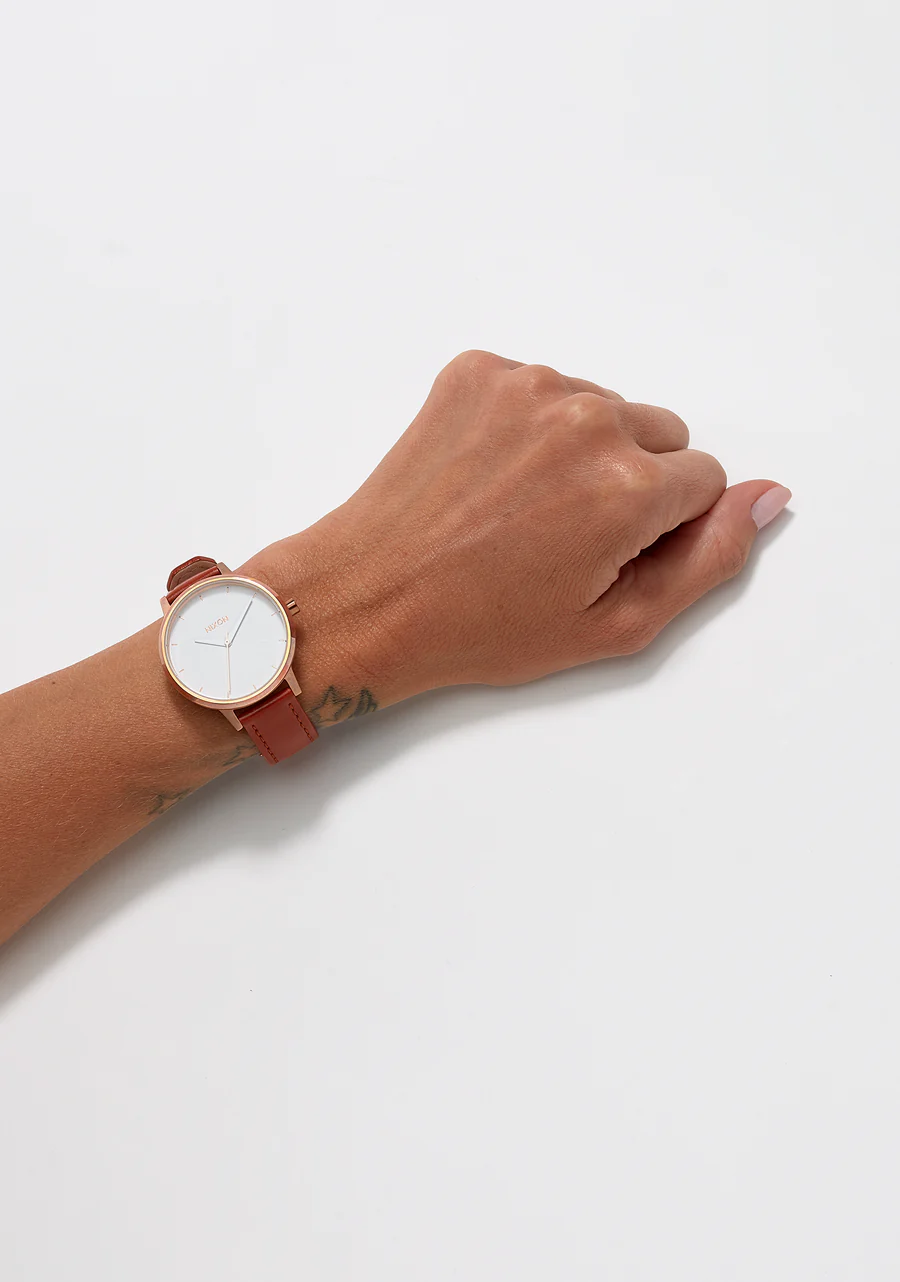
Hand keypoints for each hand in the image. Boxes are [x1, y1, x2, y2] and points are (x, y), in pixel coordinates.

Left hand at [241, 351, 788, 717]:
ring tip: (521, 510)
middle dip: (632, 481)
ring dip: (581, 451)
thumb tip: (767, 497)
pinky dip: (529, 426)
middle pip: (661, 433)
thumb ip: (710, 559)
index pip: (705, 478)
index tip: (609, 554)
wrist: (370, 596)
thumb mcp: (616, 625)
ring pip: (603, 407)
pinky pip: (543, 389)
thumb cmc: (482, 625)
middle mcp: (585, 417)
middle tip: (565, 536)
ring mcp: (526, 386)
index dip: (663, 526)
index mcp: (628, 484)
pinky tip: (491, 479)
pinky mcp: (478, 371)